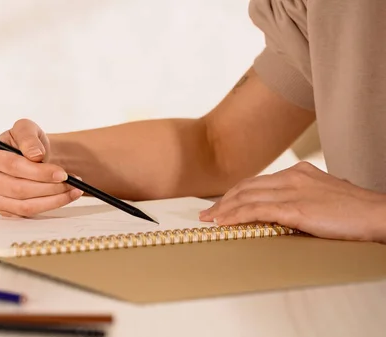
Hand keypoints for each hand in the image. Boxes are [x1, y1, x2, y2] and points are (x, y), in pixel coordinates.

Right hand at [0, 119, 82, 216]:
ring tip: (73, 190)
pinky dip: (49, 206)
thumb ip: (29, 138)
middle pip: (18, 189)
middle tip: (72, 183)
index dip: (38, 172)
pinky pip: (26, 214)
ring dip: (53, 199)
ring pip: (23, 205)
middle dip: (49, 187)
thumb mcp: (27, 129)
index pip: (12, 166)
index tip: (62, 173)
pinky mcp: (2, 210)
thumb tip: (35, 155)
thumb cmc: (26, 142)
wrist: (30, 156)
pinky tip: (64, 197)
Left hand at [198, 161, 385, 242]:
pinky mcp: (295, 207)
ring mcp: (293, 191)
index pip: (257, 182)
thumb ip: (303, 200)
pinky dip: (235, 216)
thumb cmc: (355, 211)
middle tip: (206, 214)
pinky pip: (255, 210)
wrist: (378, 214)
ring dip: (224, 209)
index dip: (235, 194)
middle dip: (223, 202)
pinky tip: (223, 222)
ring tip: (209, 219)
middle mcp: (292, 177)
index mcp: (299, 173)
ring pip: (247, 197)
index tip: (221, 205)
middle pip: (247, 187)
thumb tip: (285, 213)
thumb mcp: (324, 198)